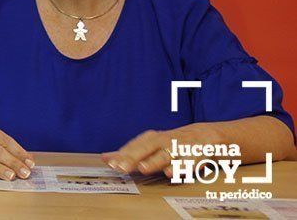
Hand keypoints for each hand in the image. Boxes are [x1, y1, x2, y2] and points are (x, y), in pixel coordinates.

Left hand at [102, 124, 218, 176]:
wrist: (205, 136)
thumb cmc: (170, 142)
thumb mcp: (150, 144)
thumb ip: (128, 152)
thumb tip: (104, 158)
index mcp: (151, 138)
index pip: (133, 146)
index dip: (121, 154)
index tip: (109, 162)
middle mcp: (162, 141)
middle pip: (145, 149)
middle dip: (133, 158)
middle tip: (121, 167)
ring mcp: (178, 149)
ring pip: (164, 156)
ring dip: (153, 161)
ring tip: (142, 168)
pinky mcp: (193, 157)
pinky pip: (185, 163)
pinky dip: (178, 168)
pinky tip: (170, 173)